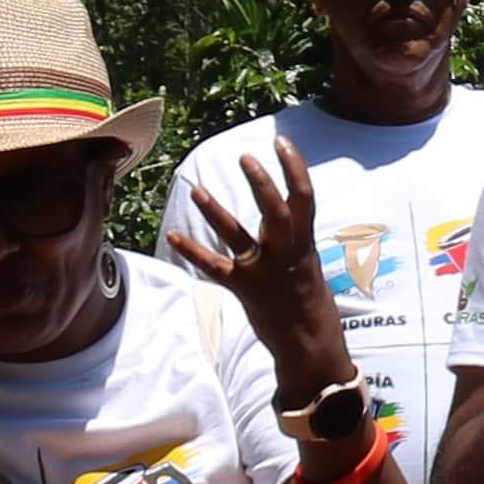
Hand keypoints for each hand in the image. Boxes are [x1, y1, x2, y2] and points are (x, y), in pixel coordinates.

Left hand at [179, 149, 357, 390]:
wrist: (310, 342)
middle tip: (245, 157)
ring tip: (197, 190)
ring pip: (239, 237)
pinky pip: (217, 268)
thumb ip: (293, 232)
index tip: (280, 141)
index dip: (294, 166)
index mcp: (304, 242)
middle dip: (261, 183)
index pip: (304, 196)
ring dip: (217, 213)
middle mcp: (286, 253)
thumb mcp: (307, 259)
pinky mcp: (245, 290)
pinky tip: (174, 235)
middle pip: (276, 211)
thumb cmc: (308, 297)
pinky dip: (194, 251)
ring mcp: (265, 271)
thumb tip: (279, 202)